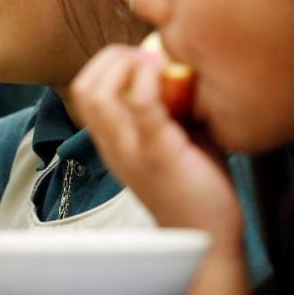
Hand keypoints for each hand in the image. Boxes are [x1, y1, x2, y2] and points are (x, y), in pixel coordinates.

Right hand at [71, 45, 249, 294]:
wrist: (209, 238)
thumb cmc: (198, 184)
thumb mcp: (174, 138)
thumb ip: (169, 105)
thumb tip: (181, 63)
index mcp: (112, 142)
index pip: (85, 90)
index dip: (108, 63)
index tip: (144, 58)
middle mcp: (113, 147)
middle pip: (84, 87)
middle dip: (113, 57)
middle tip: (150, 56)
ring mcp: (131, 152)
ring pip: (99, 94)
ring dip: (128, 65)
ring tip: (160, 65)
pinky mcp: (158, 155)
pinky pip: (140, 106)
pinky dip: (153, 81)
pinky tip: (178, 80)